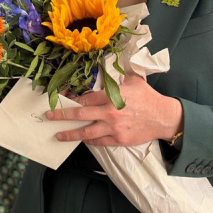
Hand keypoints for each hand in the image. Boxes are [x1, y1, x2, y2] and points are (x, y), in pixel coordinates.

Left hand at [44, 76, 182, 146]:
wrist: (163, 117)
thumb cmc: (149, 98)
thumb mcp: (134, 81)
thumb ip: (119, 77)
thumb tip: (110, 71)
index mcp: (111, 96)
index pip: (85, 98)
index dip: (72, 100)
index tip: (62, 100)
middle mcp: (109, 112)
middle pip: (79, 114)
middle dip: (61, 115)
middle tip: (49, 116)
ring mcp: (113, 128)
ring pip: (85, 132)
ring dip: (70, 133)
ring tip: (58, 135)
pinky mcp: (118, 139)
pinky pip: (98, 141)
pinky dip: (88, 140)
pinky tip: (82, 139)